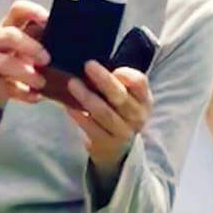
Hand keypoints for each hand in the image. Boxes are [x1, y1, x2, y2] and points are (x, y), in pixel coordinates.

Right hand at [0, 1, 49, 120]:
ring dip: (25, 72)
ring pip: (5, 63)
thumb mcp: (28, 45)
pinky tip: (36, 97)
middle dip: (30, 46)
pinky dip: (24, 94)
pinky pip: (8, 88)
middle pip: (11, 35)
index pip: (18, 9)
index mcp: (10, 24)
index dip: (32, 11)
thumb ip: (43, 39)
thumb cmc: (18, 59)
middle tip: (47, 59)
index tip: (48, 20)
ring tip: (41, 82)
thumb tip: (73, 41)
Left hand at [62, 60, 151, 179]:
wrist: (117, 148)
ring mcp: (123, 133)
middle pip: (120, 97)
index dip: (127, 74)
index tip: (113, 67)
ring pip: (105, 113)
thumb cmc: (118, 112)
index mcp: (144, 100)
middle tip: (88, 65)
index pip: (140, 83)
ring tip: (72, 84)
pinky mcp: (106, 145)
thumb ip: (117, 81)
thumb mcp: (126, 96)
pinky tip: (69, 107)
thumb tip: (92, 64)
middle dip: (104, 80)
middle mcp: (137, 117)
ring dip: (87, 97)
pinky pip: (92, 129)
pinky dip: (80, 117)